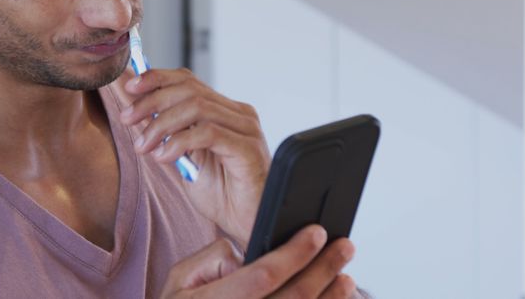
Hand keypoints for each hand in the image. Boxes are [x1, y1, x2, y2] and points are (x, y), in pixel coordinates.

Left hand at [121, 67, 269, 245]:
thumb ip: (168, 135)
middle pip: (189, 89)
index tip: (130, 88)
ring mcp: (246, 129)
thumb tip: (136, 112)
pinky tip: (165, 157)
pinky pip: (208, 133)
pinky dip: (180, 142)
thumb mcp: (185, 159)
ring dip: (161, 124)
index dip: (157, 79)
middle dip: (151, 101)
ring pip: (196, 107)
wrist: (247, 224)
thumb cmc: (222, 195)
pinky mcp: (248, 148)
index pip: (189, 81)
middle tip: (127, 118)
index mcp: (225, 111)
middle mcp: (238, 114)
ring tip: (143, 146)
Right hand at [160, 225, 357, 297]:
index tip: (317, 232)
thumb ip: (212, 259)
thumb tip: (250, 254)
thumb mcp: (179, 279)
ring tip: (345, 277)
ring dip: (330, 298)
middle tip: (344, 247)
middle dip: (324, 269)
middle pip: (293, 298)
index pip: (263, 275)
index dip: (294, 253)